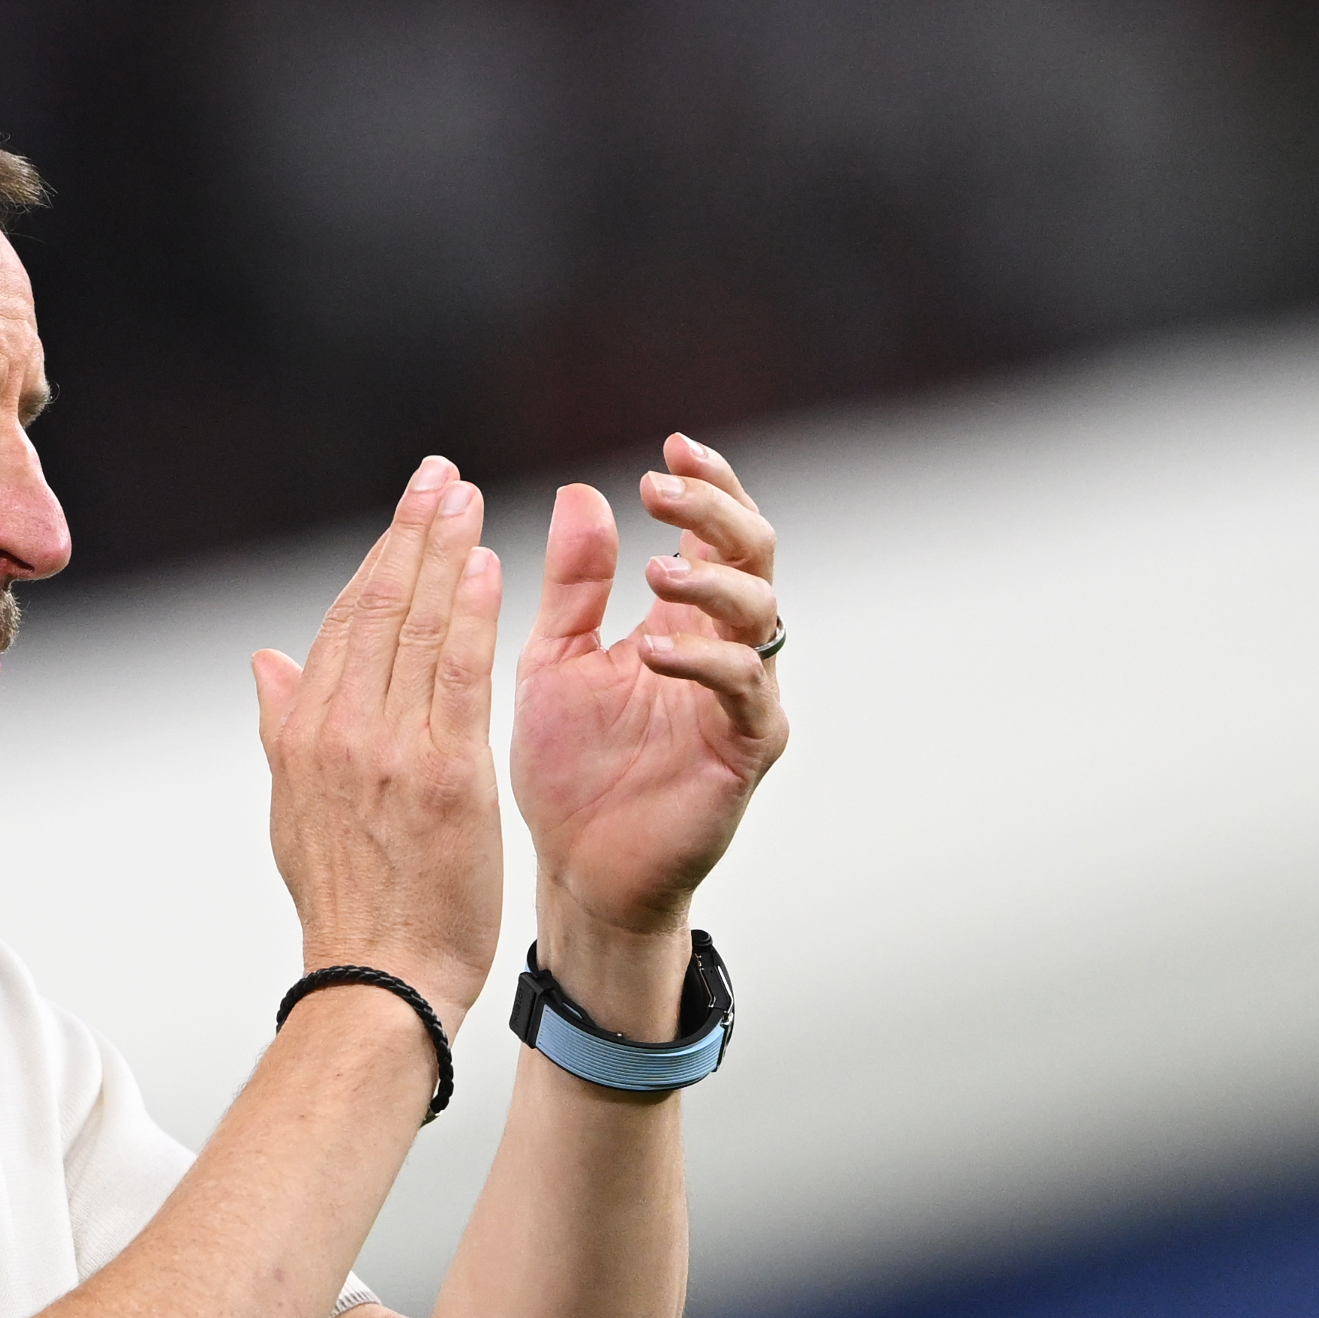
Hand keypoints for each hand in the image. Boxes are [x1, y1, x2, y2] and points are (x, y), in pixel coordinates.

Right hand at [251, 456, 507, 1029]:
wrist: (378, 978)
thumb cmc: (347, 904)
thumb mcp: (292, 810)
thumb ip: (282, 726)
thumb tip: (265, 659)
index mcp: (303, 732)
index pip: (344, 621)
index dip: (380, 556)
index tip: (410, 509)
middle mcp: (339, 729)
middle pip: (377, 607)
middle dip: (412, 532)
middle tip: (442, 475)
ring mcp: (389, 749)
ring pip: (416, 627)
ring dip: (446, 554)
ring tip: (468, 500)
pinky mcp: (443, 773)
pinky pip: (457, 675)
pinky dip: (471, 614)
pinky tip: (489, 566)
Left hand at [512, 435, 789, 955]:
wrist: (577, 870)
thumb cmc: (570, 769)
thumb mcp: (557, 658)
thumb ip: (575, 584)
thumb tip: (580, 492)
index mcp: (684, 620)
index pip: (715, 532)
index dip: (705, 484)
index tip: (670, 447)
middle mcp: (724, 650)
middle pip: (754, 553)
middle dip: (714, 509)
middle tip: (661, 485)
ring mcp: (743, 699)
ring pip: (761, 612)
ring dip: (712, 579)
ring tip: (655, 568)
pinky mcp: (746, 750)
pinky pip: (743, 690)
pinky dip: (704, 661)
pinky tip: (654, 650)